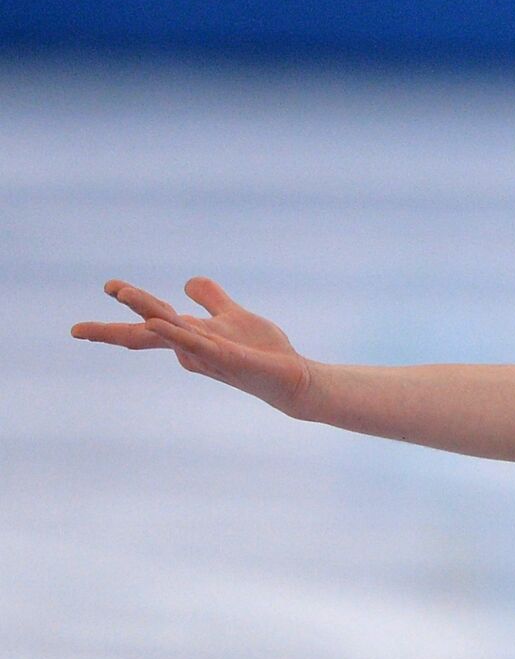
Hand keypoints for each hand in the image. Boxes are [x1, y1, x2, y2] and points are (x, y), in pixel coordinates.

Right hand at [71, 277, 313, 415]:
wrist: (293, 376)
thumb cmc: (262, 351)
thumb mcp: (233, 316)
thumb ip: (212, 299)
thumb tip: (188, 282)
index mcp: (191, 335)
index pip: (151, 320)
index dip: (131, 304)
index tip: (108, 286)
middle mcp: (193, 347)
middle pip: (148, 333)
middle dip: (114, 328)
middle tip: (77, 329)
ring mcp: (209, 354)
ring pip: (171, 331)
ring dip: (147, 311)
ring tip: (122, 291)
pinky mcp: (229, 359)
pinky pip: (199, 345)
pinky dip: (178, 334)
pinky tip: (159, 323)